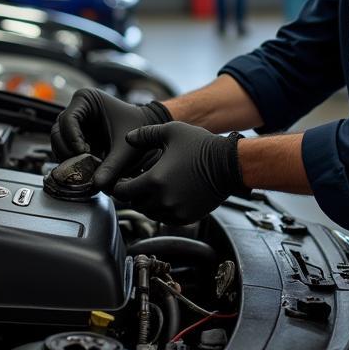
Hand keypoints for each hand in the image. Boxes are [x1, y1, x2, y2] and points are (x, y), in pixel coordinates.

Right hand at [51, 89, 170, 189]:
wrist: (146, 128)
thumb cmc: (138, 129)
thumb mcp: (126, 148)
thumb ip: (112, 165)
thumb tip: (97, 185)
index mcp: (85, 98)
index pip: (68, 120)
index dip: (72, 139)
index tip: (84, 153)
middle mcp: (76, 108)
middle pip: (58, 131)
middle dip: (67, 150)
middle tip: (81, 164)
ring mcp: (75, 121)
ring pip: (58, 141)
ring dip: (67, 156)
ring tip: (85, 165)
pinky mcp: (76, 135)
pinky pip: (65, 148)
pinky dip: (72, 159)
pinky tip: (86, 166)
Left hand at [111, 122, 248, 224]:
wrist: (229, 165)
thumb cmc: (201, 146)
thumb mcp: (171, 131)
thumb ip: (145, 134)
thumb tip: (128, 138)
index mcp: (154, 180)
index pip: (122, 192)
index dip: (118, 187)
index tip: (122, 181)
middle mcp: (162, 200)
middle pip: (135, 204)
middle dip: (133, 194)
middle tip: (136, 183)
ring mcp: (175, 211)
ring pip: (149, 213)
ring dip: (147, 202)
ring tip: (152, 188)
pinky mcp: (186, 218)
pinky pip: (165, 218)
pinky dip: (162, 209)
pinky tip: (166, 195)